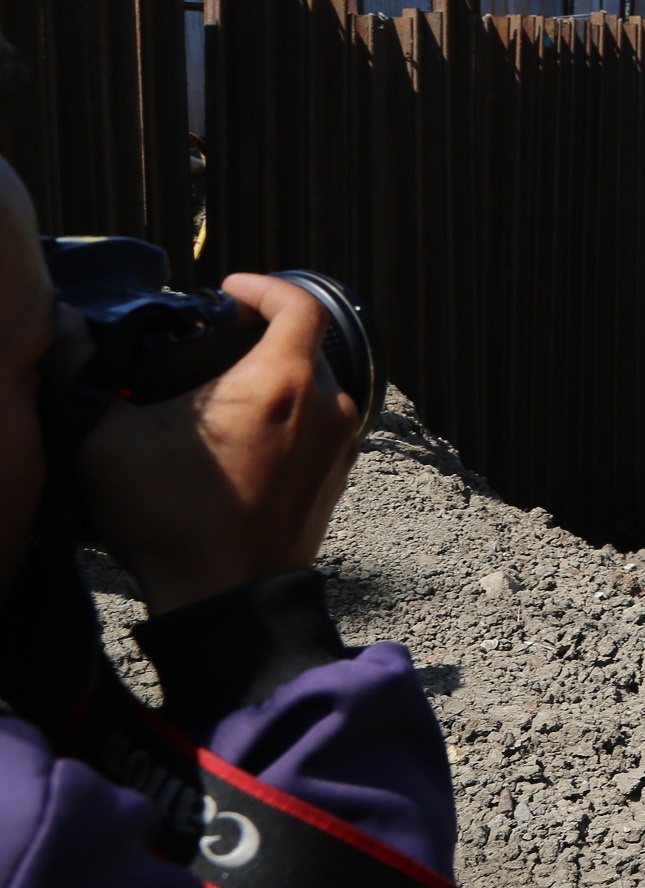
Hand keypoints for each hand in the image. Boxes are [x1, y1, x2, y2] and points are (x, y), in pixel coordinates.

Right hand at [75, 273, 364, 616]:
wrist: (227, 600)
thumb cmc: (172, 519)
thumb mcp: (107, 443)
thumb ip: (78, 374)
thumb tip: (61, 325)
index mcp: (284, 381)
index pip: (299, 303)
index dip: (265, 287)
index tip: (227, 290)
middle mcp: (327, 404)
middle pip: (305, 344)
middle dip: (262, 334)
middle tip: (211, 341)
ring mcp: (340, 443)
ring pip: (315, 386)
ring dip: (275, 377)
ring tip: (220, 390)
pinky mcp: (337, 476)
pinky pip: (319, 425)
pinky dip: (288, 415)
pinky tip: (242, 435)